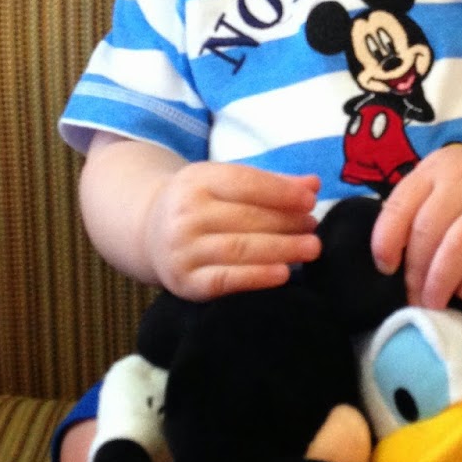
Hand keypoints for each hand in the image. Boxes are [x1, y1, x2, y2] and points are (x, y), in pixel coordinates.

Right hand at [146, 161, 320, 298]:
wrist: (148, 232)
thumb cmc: (201, 204)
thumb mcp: (225, 182)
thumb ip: (270, 183)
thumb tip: (313, 184)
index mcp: (196, 180)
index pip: (244, 183)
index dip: (281, 192)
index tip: (310, 200)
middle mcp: (185, 214)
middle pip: (246, 218)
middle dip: (287, 222)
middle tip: (313, 227)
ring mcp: (182, 249)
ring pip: (239, 248)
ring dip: (281, 249)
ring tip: (310, 248)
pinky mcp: (184, 281)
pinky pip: (224, 280)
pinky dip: (256, 278)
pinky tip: (283, 274)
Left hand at [371, 144, 461, 309]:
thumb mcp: (440, 185)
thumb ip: (414, 211)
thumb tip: (388, 262)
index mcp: (436, 169)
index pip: (400, 205)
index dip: (386, 242)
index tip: (386, 269)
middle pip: (428, 231)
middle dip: (415, 272)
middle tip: (413, 297)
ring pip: (457, 249)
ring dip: (440, 283)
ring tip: (434, 302)